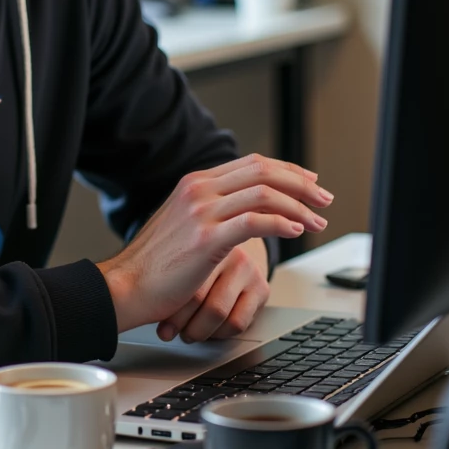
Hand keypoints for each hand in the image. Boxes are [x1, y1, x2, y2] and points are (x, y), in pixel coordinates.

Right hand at [97, 154, 331, 335]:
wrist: (125, 285)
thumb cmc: (154, 264)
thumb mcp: (181, 223)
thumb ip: (209, 210)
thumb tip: (243, 211)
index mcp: (195, 183)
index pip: (252, 163)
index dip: (288, 171)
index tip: (310, 183)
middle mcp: (199, 190)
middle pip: (263, 171)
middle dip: (301, 184)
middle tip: (323, 200)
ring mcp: (202, 212)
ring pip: (264, 193)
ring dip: (299, 206)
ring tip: (316, 221)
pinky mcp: (206, 238)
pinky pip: (255, 221)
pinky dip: (281, 223)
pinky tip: (294, 231)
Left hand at [154, 238, 268, 343]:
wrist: (228, 246)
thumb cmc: (192, 261)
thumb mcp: (177, 261)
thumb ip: (163, 279)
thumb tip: (144, 314)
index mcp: (203, 240)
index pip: (183, 285)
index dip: (170, 312)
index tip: (161, 326)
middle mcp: (230, 253)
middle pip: (198, 299)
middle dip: (181, 323)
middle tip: (170, 331)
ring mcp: (248, 269)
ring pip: (219, 314)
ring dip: (199, 331)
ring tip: (188, 331)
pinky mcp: (262, 288)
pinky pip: (238, 323)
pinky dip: (220, 333)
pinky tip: (211, 329)